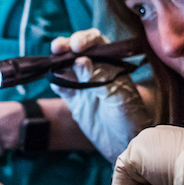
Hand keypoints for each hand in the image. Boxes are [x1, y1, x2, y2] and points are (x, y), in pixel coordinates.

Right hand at [50, 29, 151, 163]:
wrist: (126, 145)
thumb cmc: (131, 118)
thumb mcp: (119, 95)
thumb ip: (99, 77)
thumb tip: (80, 60)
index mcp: (113, 65)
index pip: (99, 44)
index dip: (87, 40)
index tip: (77, 45)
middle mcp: (97, 71)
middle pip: (78, 51)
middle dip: (67, 46)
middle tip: (58, 48)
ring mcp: (84, 86)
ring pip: (67, 66)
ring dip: (58, 61)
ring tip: (52, 61)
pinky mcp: (75, 101)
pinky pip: (62, 88)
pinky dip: (56, 83)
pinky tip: (54, 82)